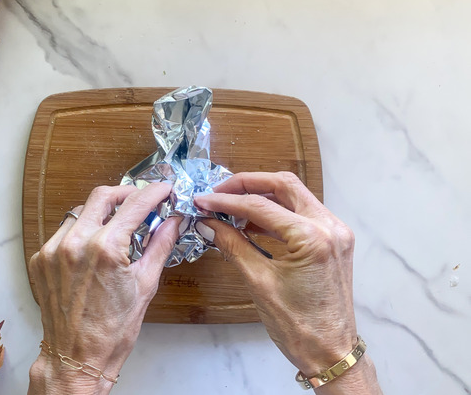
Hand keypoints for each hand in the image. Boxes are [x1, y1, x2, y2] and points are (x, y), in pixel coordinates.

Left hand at [28, 183, 180, 394]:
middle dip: (125, 194)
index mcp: (105, 249)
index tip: (163, 190)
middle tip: (140, 202)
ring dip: (100, 214)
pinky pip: (62, 232)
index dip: (154, 193)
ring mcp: (53, 250)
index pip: (135, 204)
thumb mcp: (145, 285)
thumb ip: (159, 246)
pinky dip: (80, 233)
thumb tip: (173, 222)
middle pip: (102, 196)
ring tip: (116, 229)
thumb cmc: (111, 331)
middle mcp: (75, 243)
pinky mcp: (41, 259)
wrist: (76, 357)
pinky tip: (92, 248)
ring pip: (79, 213)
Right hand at [195, 172, 380, 393]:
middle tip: (217, 193)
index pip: (260, 206)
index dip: (226, 201)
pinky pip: (301, 214)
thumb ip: (232, 245)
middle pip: (283, 185)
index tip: (202, 200)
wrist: (330, 353)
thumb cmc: (298, 326)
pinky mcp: (334, 241)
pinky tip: (251, 224)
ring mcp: (336, 232)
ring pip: (294, 196)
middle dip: (246, 185)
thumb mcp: (258, 282)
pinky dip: (276, 213)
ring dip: (261, 197)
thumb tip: (207, 223)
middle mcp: (330, 227)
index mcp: (313, 238)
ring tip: (230, 209)